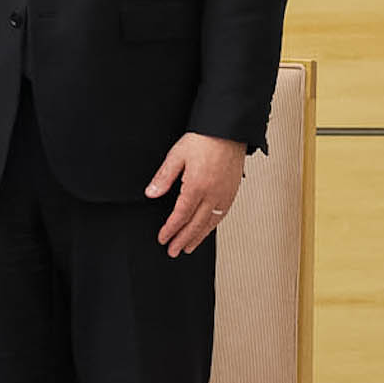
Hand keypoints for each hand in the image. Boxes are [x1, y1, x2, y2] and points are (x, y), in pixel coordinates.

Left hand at [147, 132, 245, 255]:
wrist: (228, 131)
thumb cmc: (203, 140)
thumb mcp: (176, 156)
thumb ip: (163, 177)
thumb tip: (151, 193)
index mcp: (197, 186)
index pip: (181, 215)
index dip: (171, 229)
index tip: (163, 239)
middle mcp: (213, 193)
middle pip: (196, 224)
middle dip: (183, 240)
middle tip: (173, 251)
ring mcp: (225, 194)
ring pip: (211, 222)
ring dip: (199, 237)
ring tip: (188, 248)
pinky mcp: (233, 191)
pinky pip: (222, 214)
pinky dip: (212, 226)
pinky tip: (206, 230)